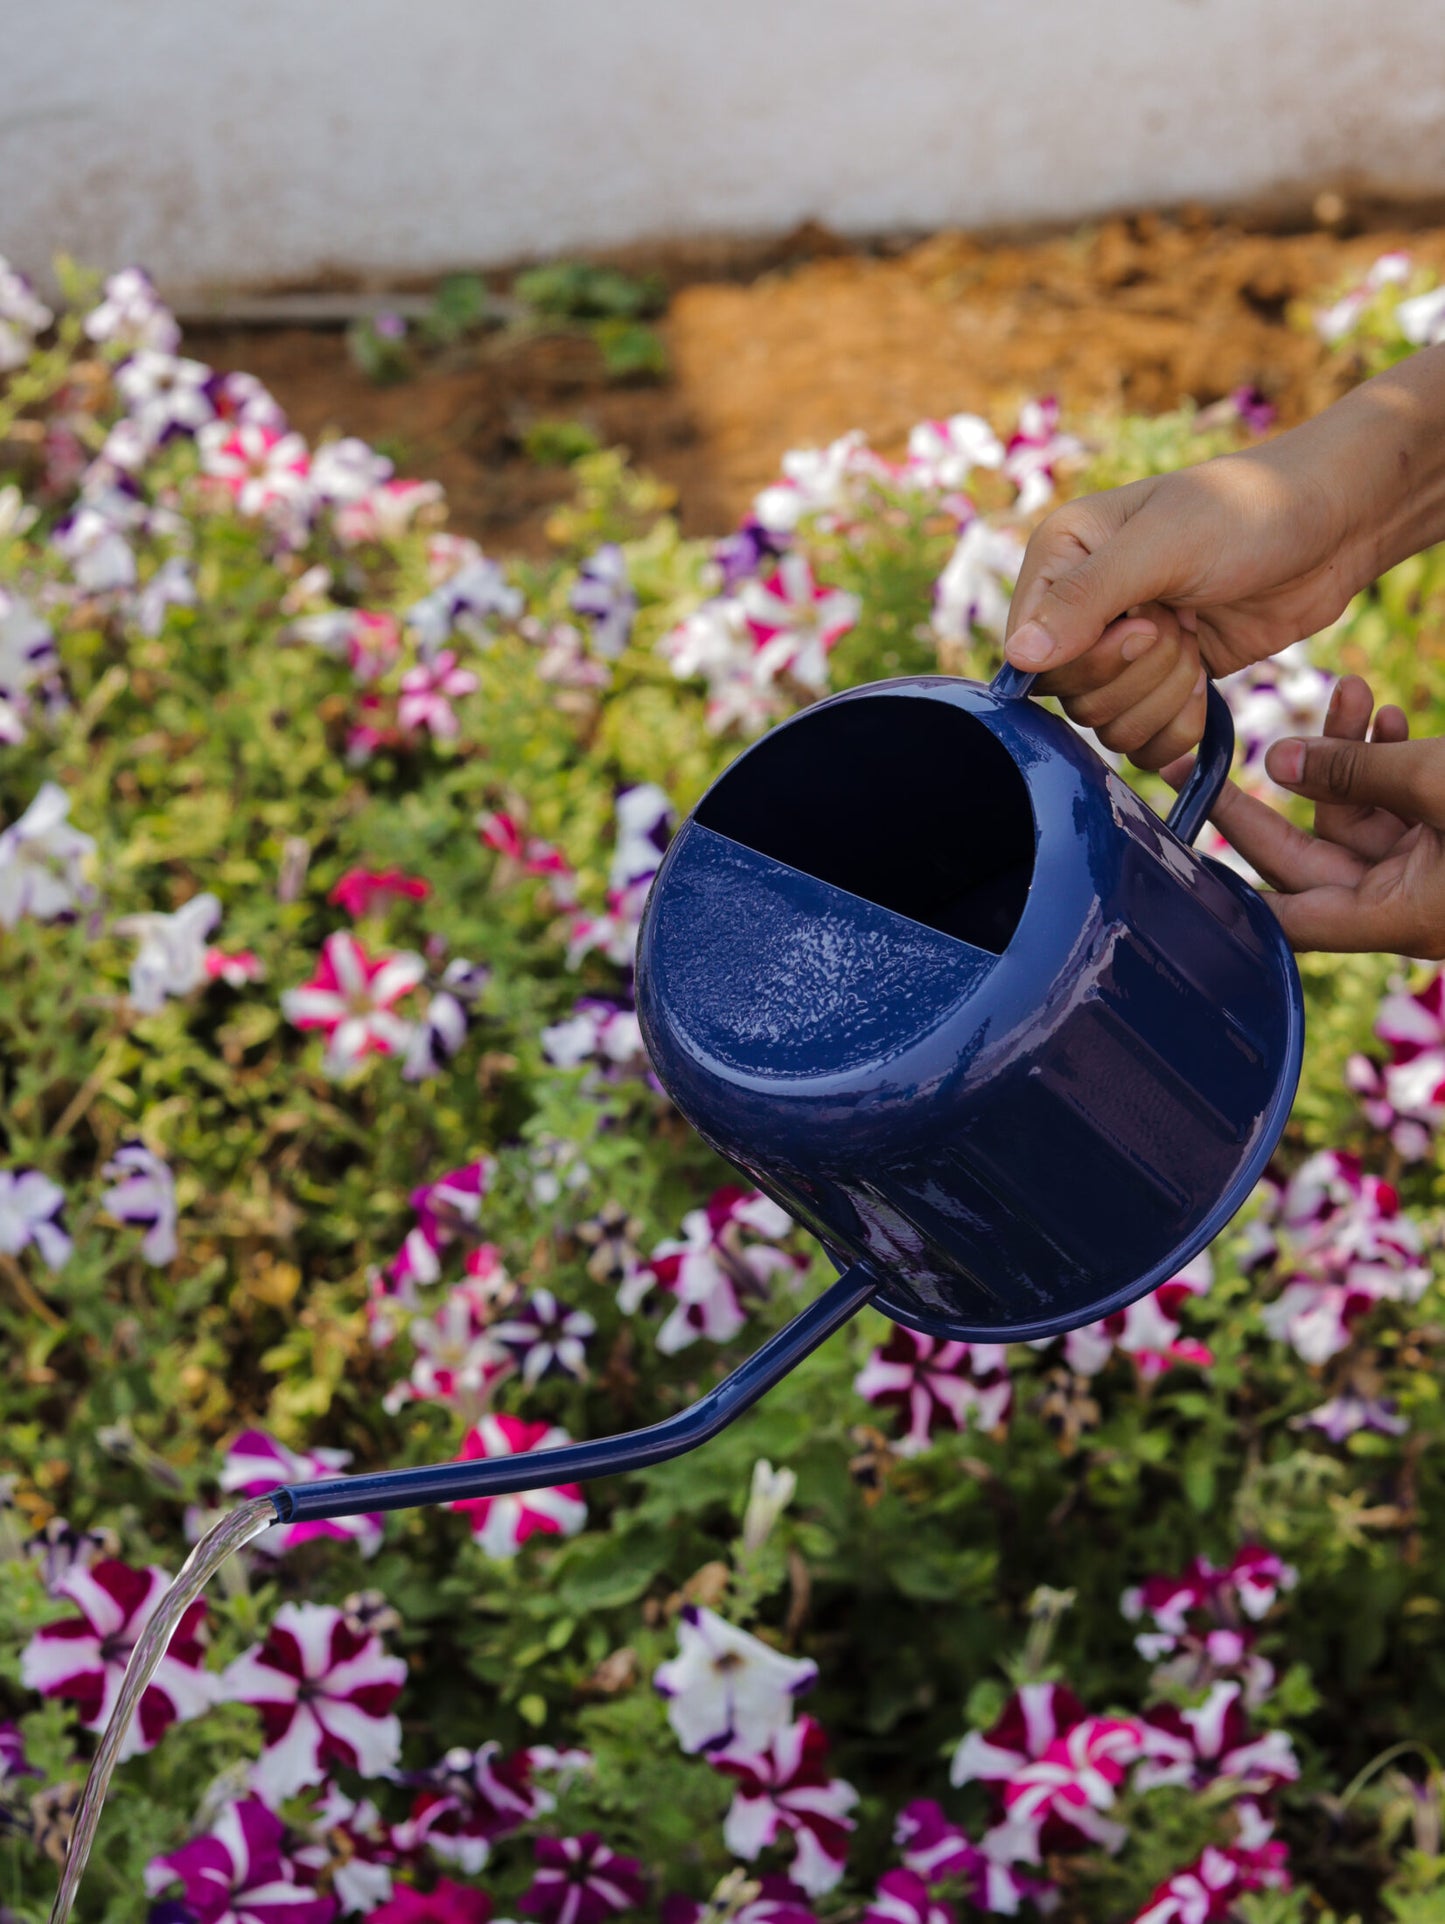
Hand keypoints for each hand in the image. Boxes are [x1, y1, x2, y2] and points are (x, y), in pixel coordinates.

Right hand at [1006, 344, 1444, 735]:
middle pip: (1071, 696)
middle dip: (1136, 677)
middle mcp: (1080, 608)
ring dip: (1163, 699)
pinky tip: (1206, 688)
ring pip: (1107, 725)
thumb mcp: (1163, 545)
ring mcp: (1123, 650)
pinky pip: (1143, 742)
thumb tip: (1019, 659)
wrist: (1333, 528)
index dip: (1088, 657)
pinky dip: (1178, 728)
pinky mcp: (1163, 683)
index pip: (1030, 651)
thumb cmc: (1248, 513)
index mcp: (1060, 557)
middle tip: (1179, 627)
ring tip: (1197, 646)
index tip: (1146, 624)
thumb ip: (1086, 599)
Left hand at [1169, 675, 1444, 955]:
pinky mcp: (1444, 844)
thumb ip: (1355, 770)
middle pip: (1303, 857)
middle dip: (1265, 794)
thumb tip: (1277, 761)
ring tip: (1351, 690)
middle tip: (1200, 756)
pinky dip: (1388, 763)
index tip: (1169, 854)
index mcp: (1393, 918)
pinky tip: (1389, 716)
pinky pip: (1394, 809)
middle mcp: (1399, 906)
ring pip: (1353, 817)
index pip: (1284, 920)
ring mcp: (1422, 876)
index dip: (1225, 890)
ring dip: (1348, 753)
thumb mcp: (1440, 781)